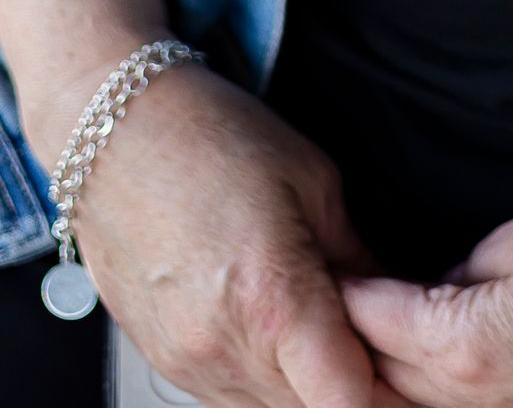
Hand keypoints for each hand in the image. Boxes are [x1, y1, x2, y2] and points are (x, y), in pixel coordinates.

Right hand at [31, 58, 394, 407]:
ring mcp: (187, 363)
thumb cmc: (209, 136)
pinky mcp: (164, 363)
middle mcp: (223, 347)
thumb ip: (357, 260)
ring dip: (303, 381)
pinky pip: (231, 396)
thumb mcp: (312, 179)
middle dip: (347, 376)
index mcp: (271, 299)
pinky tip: (267, 320)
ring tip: (311, 315)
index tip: (398, 352)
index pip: (347, 401)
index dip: (385, 383)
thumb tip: (393, 307)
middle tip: (362, 326)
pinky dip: (262, 374)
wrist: (114, 132)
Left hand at [339, 190, 512, 407]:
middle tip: (318, 295)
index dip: (338, 287)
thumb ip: (467, 265)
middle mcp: (476, 400)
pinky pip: (460, 405)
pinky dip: (426, 383)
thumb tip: (437, 285)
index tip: (309, 258)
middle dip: (347, 341)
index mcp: (464, 348)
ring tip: (359, 331)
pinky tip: (421, 358)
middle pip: (380, 378)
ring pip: (416, 401)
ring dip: (384, 369)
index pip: (369, 321)